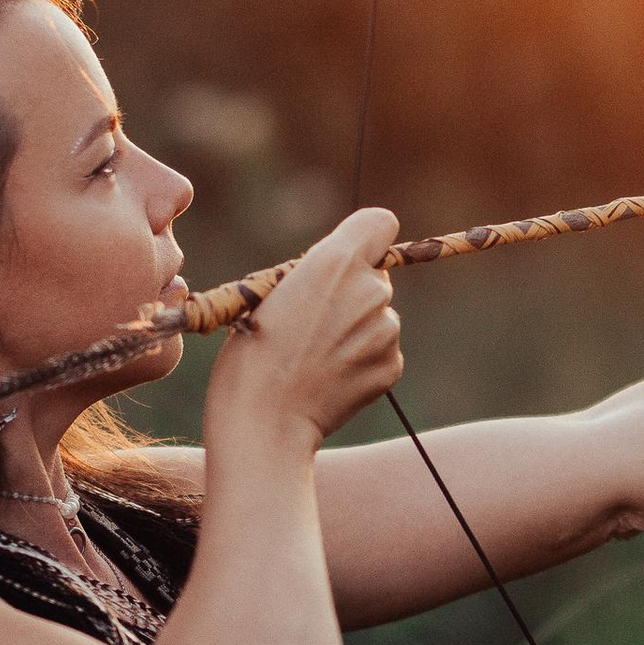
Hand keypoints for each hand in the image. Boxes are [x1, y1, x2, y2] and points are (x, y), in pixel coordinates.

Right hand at [210, 209, 403, 445]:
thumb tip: (338, 276)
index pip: (381, 223)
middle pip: (376, 275)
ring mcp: (386, 330)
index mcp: (336, 261)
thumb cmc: (250, 354)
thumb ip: (313, 274)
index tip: (346, 259)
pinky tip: (329, 377)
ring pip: (379, 316)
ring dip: (356, 328)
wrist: (264, 421)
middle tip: (312, 320)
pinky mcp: (392, 366)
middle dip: (352, 290)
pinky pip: (382, 351)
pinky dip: (361, 360)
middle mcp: (372, 290)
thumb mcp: (266, 292)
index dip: (365, 239)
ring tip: (315, 355)